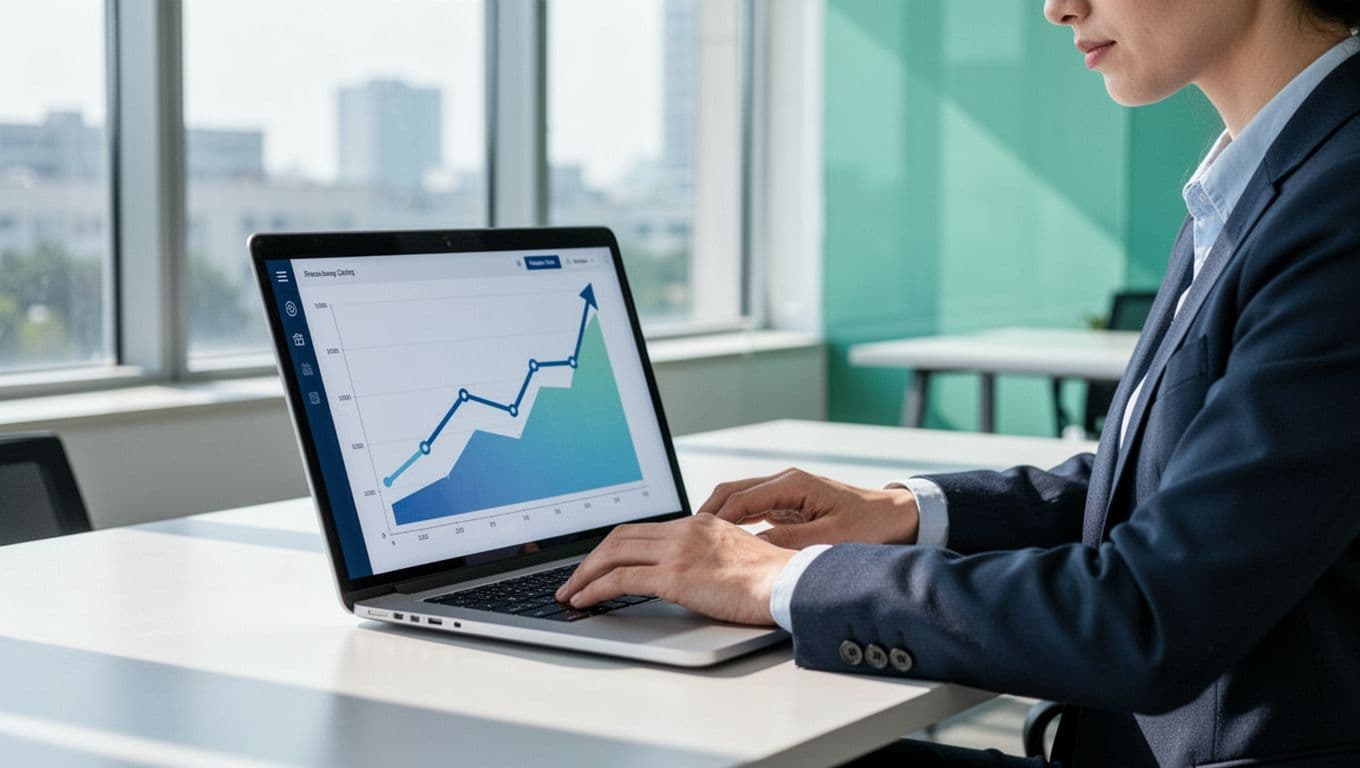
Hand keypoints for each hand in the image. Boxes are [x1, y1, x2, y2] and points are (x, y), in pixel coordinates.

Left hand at [555, 514, 795, 624]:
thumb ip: (709, 558)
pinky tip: (584, 601)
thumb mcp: (736, 556)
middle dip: (590, 558)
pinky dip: (595, 588)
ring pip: (613, 553)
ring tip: (570, 593)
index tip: (598, 563)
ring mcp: (678, 550)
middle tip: (573, 579)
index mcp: (698, 524)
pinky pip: (621, 579)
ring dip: (584, 574)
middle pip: (620, 536)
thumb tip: (691, 576)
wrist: (790, 582)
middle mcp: (684, 530)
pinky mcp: (675, 575)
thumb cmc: (773, 579)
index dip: (613, 546)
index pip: (642, 529)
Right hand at [698, 468, 919, 548]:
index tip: (694, 537)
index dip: (713, 519)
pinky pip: (754, 510)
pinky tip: (727, 542)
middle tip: (685, 538)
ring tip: (699, 542)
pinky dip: (736, 523)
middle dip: (706, 514)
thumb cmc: (872, 526)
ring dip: (719, 518)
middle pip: (732, 492)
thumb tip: (752, 550)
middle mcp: (786, 482)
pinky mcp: (791, 504)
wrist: (899, 517)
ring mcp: (787, 492)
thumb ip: (789, 543)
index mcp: (792, 484)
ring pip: (740, 500)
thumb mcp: (830, 539)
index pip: (739, 498)